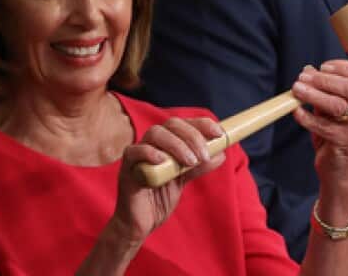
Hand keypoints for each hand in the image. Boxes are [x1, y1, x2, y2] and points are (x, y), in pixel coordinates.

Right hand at [109, 117, 226, 245]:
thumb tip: (221, 153)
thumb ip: (198, 166)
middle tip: (204, 156)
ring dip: (177, 145)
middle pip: (172, 124)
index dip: (202, 124)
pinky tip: (163, 160)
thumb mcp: (183, 180)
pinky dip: (150, 152)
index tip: (219, 133)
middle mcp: (151, 144)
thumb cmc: (159, 199)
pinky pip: (134, 152)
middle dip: (192, 136)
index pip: (185, 124)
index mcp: (166, 143)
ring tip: (190, 162)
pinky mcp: (127, 168)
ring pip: (155, 133)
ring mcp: (138, 154)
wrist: (140, 224)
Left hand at [291, 60, 347, 188]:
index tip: (322, 66)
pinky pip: (324, 126)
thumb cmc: (332, 133)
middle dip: (323, 80)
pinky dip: (307, 118)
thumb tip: (308, 70)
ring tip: (296, 90)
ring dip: (313, 95)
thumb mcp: (327, 107)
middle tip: (302, 78)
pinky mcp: (344, 141)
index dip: (342, 66)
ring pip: (336, 105)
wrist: (336, 166)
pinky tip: (296, 112)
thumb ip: (321, 89)